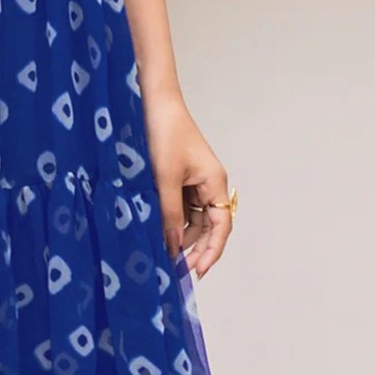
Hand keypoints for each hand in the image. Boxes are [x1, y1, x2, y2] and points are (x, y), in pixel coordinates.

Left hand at [141, 90, 234, 277]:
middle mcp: (209, 185)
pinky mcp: (180, 179)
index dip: (212, 251)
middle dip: (196, 249)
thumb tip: (174, 247)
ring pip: (193, 219)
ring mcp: (195, 183)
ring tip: (166, 257)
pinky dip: (172, 222)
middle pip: (208, 227)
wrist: (154, 104)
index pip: (221, 227)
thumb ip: (170, 215)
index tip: (198, 271)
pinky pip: (180, 208)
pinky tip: (160, 234)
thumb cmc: (165, 135)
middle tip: (178, 270)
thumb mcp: (165, 179)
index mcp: (215, 183)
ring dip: (182, 237)